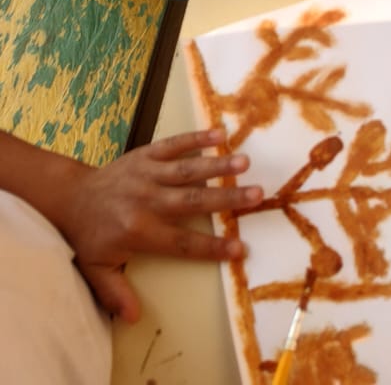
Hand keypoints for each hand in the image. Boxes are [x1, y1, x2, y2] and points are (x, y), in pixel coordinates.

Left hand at [55, 129, 262, 323]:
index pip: (182, 243)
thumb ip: (115, 293)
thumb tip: (133, 318)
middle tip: (257, 195)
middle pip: (193, 201)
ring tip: (245, 161)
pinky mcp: (145, 155)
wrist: (70, 197)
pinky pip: (173, 144)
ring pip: (187, 169)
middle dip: (226, 197)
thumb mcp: (96, 269)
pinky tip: (220, 133)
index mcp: (139, 231)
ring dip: (217, 164)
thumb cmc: (89, 236)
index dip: (211, 248)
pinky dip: (196, 138)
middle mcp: (147, 201)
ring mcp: (147, 174)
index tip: (240, 249)